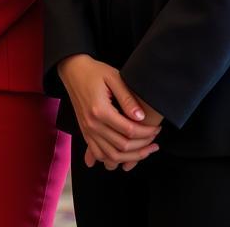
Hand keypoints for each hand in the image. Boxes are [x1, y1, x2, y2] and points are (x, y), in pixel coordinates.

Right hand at [58, 54, 160, 170]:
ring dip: (130, 157)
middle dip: (143, 146)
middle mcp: (92, 124)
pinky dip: (112, 160)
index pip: (129, 131)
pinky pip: (98, 154)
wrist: (73, 70)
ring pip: (111, 156)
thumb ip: (127, 98)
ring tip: (144, 150)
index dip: (146, 133)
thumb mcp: (113, 77)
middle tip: (154, 138)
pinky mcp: (85, 132)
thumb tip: (141, 117)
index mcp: (100, 110)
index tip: (156, 128)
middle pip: (122, 146)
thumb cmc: (93, 71)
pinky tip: (124, 156)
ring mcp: (87, 130)